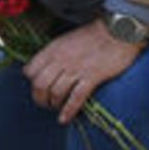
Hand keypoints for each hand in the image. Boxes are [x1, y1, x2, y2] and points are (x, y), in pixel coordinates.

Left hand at [22, 18, 143, 123]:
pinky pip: (76, 98)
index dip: (32, 81)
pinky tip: (64, 119)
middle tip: (45, 103)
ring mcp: (76, 69)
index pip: (30, 71)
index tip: (38, 87)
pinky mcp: (92, 77)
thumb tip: (46, 68)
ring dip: (54, 104)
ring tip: (56, 107)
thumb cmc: (93, 35)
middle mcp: (60, 60)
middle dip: (39, 98)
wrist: (119, 30)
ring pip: (55, 93)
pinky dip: (68, 111)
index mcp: (52, 50)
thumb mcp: (66, 40)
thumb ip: (53, 53)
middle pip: (39, 85)